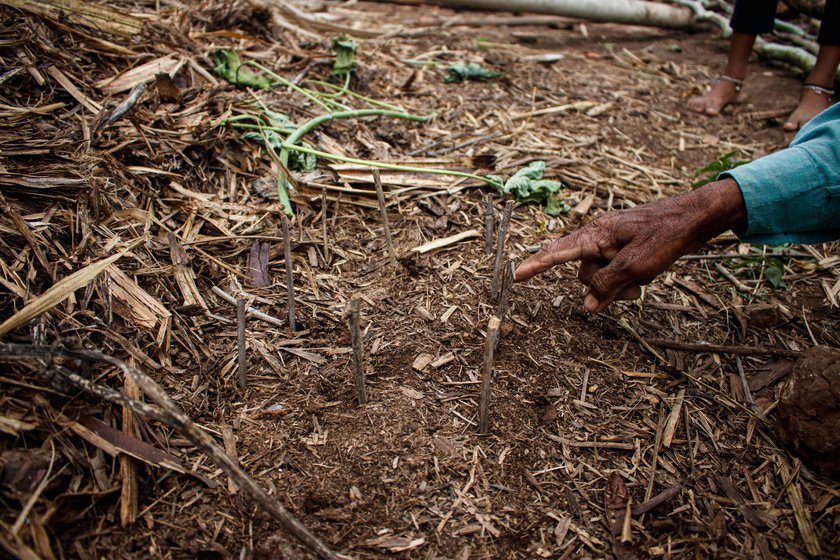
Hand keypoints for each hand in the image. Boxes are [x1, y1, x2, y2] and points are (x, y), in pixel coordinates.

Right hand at [515, 179, 746, 312]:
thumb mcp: (635, 266)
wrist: (696, 218)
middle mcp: (599, 237)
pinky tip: (645, 279)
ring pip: (602, 275)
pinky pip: (616, 270)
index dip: (536, 266)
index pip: (558, 252)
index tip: (516, 276)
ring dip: (620, 285)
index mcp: (595, 235)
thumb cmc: (666, 236)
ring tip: (643, 284)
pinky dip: (628, 279)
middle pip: (585, 273)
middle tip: (631, 292)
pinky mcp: (625, 247)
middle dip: (603, 287)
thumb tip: (588, 303)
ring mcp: (612, 242)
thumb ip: (607, 285)